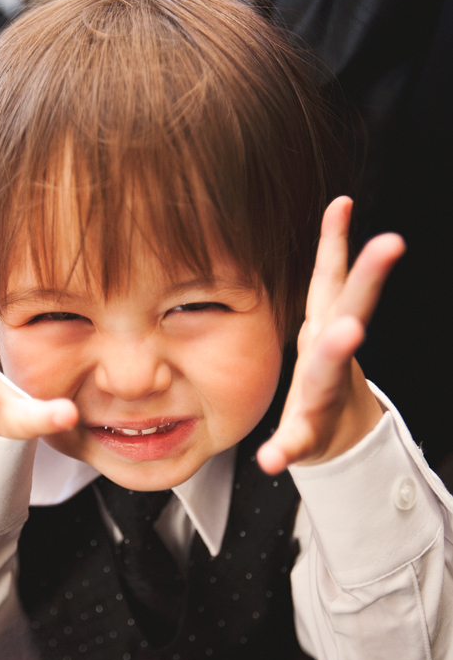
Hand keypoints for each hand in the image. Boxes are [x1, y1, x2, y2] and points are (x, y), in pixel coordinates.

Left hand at [257, 197, 404, 474]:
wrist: (334, 439)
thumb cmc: (322, 379)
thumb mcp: (323, 324)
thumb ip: (331, 272)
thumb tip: (340, 201)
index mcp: (324, 330)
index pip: (331, 279)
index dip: (336, 241)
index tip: (342, 204)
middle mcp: (328, 357)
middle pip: (348, 312)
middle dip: (366, 281)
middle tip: (389, 243)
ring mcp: (320, 394)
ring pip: (326, 371)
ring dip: (335, 352)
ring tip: (347, 332)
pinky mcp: (306, 434)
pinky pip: (293, 442)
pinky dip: (283, 449)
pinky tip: (271, 458)